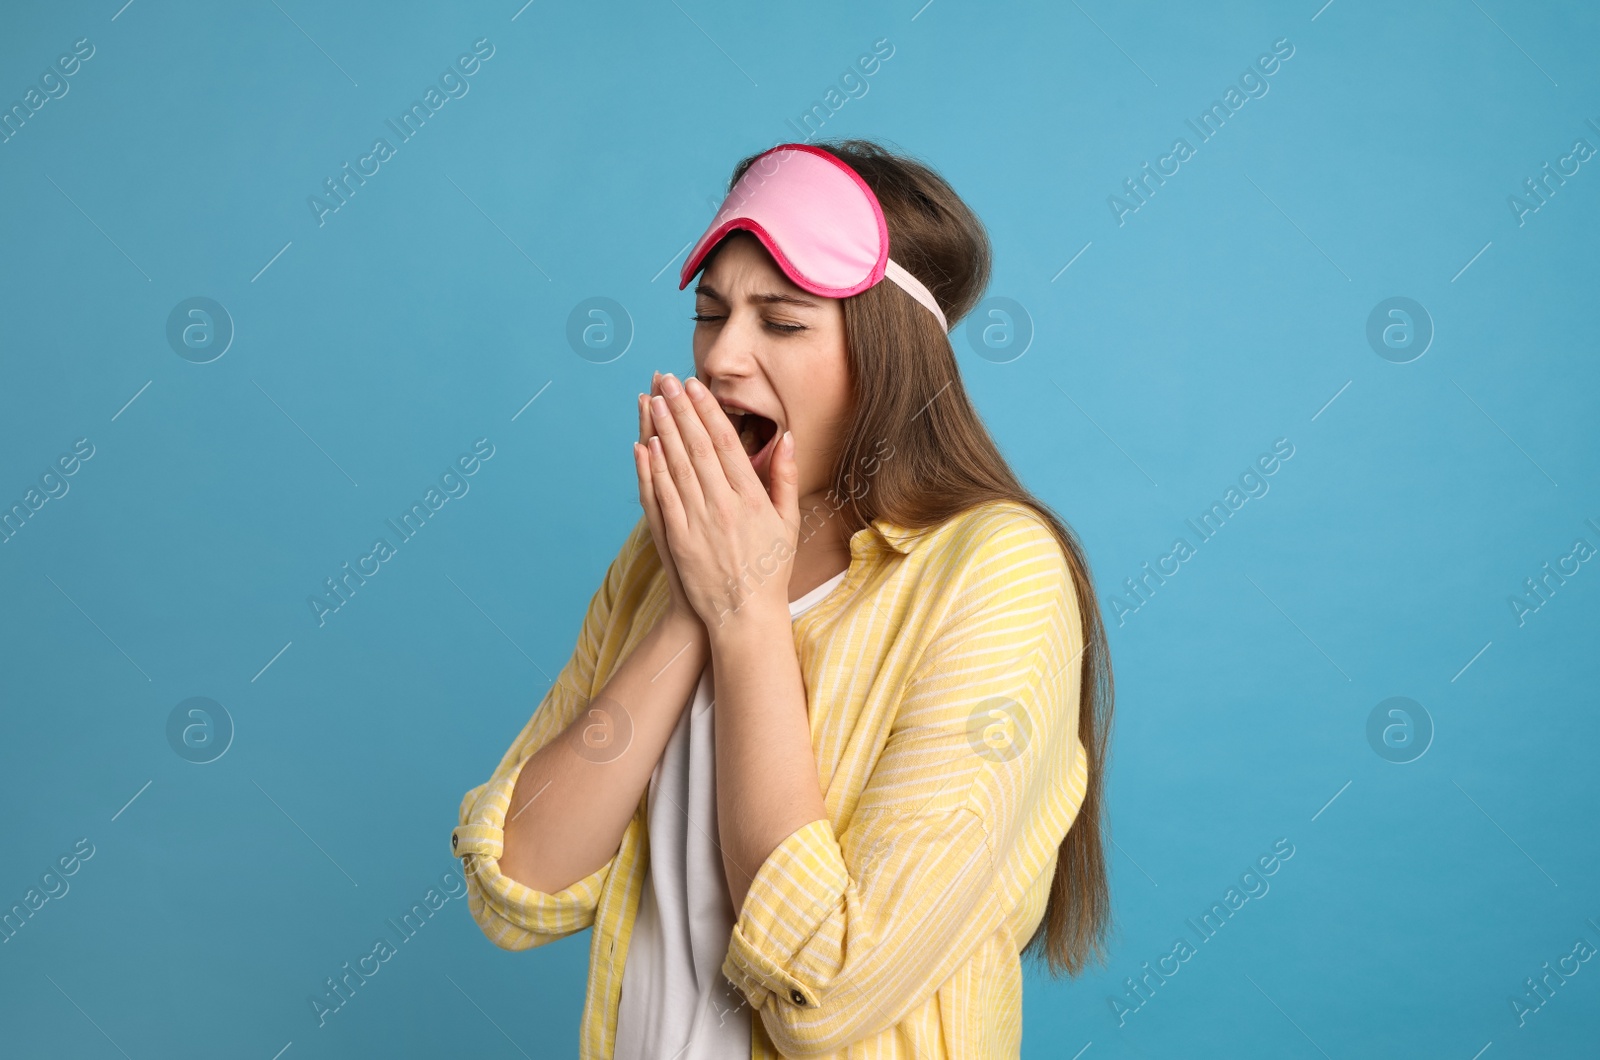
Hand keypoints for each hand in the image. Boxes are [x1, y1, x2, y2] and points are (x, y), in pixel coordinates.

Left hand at [641, 372, 800, 637]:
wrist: (745, 615)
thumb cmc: (770, 568)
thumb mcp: (788, 521)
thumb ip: (785, 477)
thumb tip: (786, 437)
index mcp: (751, 498)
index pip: (726, 443)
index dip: (708, 411)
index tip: (695, 386)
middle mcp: (723, 505)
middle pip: (697, 447)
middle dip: (680, 409)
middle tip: (666, 379)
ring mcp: (698, 522)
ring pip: (676, 466)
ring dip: (663, 430)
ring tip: (652, 400)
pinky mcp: (678, 539)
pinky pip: (662, 497)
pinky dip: (651, 469)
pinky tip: (644, 445)